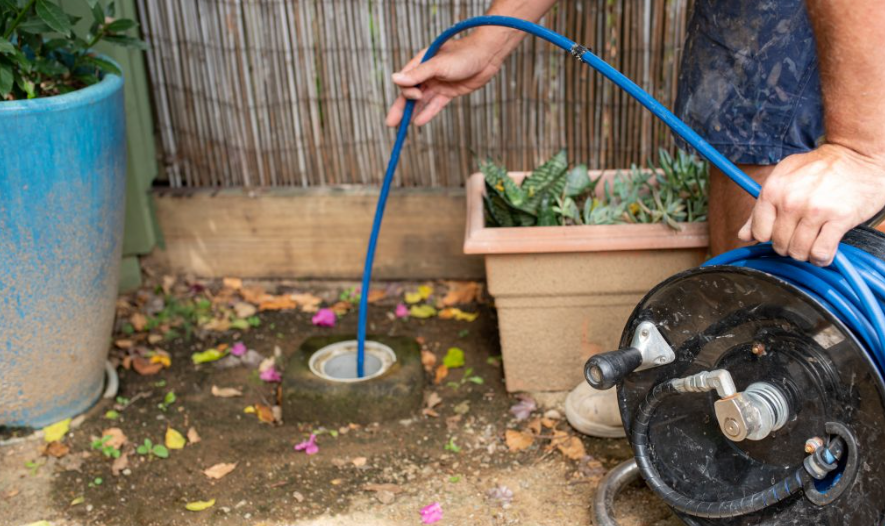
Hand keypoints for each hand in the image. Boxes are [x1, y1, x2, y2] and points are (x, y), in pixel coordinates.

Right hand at [385, 33, 505, 126]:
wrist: (487, 56)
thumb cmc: (463, 55)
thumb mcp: (438, 65)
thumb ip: (417, 74)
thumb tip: (394, 79)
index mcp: (421, 62)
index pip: (406, 81)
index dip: (406, 91)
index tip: (416, 95)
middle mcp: (427, 73)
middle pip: (410, 93)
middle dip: (400, 108)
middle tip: (390, 124)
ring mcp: (438, 83)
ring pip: (422, 101)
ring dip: (412, 112)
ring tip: (402, 127)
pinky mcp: (449, 92)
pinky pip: (436, 104)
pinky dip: (428, 113)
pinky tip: (419, 122)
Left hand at [738, 144, 884, 265]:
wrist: (858, 154)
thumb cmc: (819, 167)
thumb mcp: (783, 177)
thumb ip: (761, 209)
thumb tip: (743, 235)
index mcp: (772, 191)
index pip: (759, 233)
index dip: (770, 237)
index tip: (781, 232)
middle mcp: (790, 201)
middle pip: (779, 245)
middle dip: (789, 246)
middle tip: (801, 236)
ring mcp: (815, 210)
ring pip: (799, 252)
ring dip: (806, 254)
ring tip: (813, 243)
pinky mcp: (839, 218)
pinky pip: (821, 253)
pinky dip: (821, 258)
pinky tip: (825, 251)